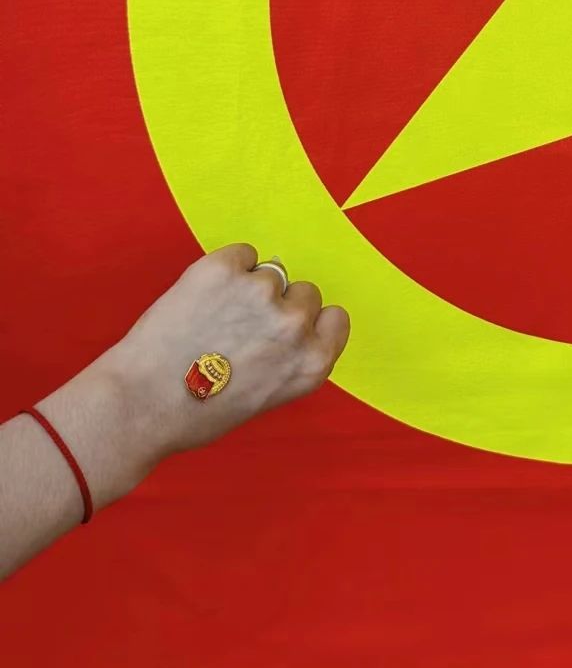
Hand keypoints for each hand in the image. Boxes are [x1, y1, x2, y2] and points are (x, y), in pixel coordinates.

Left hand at [100, 244, 349, 475]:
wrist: (140, 404)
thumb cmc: (196, 413)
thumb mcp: (266, 397)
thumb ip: (288, 359)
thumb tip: (283, 327)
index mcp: (311, 363)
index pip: (335, 318)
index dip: (309, 323)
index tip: (286, 331)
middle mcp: (294, 325)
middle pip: (304, 292)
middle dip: (278, 305)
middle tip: (239, 330)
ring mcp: (260, 292)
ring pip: (270, 272)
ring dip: (248, 288)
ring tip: (211, 319)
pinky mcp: (224, 268)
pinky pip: (241, 254)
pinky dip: (224, 269)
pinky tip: (200, 300)